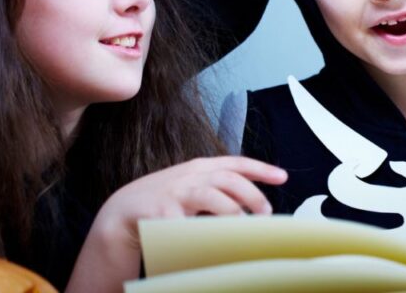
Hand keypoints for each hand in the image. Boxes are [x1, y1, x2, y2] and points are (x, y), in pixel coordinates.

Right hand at [66, 156, 285, 292]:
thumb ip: (219, 187)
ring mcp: (176, 193)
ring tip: (244, 228)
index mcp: (200, 168)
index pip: (236, 162)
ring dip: (232, 212)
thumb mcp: (192, 185)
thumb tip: (253, 198)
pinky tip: (213, 242)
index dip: (261, 169)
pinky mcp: (163, 213)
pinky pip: (189, 224)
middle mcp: (190, 176)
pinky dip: (203, 233)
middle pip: (228, 179)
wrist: (122, 212)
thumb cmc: (164, 201)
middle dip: (252, 196)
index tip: (283, 177)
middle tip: (266, 214)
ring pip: (212, 197)